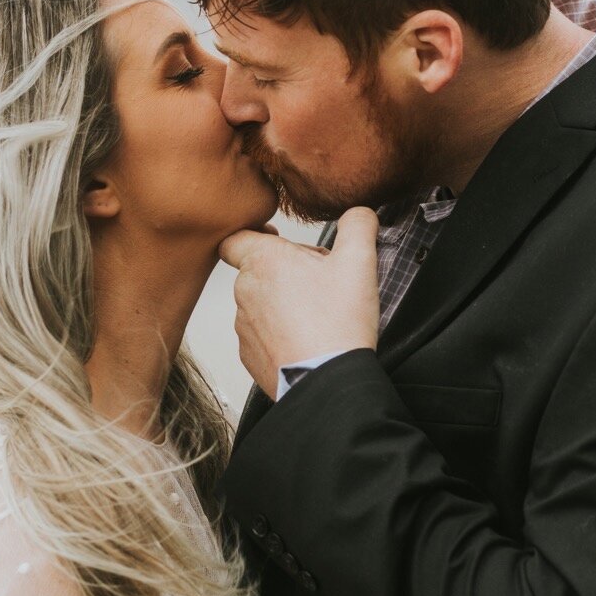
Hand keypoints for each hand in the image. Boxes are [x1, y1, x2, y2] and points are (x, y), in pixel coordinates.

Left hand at [219, 206, 379, 395]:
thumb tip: (358, 213)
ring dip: (283, 304)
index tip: (277, 239)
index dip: (255, 234)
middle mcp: (244, 291)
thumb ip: (358, 225)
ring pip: (261, 303)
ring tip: (318, 316)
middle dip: (286, 272)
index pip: (236, 237)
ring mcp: (244, 325)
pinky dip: (281, 334)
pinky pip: (263, 335)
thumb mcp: (359, 262)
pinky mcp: (249, 354)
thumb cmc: (338, 323)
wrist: (327, 382)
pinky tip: (308, 340)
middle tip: (320, 283)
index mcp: (263, 261)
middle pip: (258, 270)